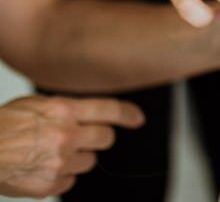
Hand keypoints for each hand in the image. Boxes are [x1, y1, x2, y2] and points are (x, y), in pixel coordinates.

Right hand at [0, 95, 144, 197]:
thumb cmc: (1, 127)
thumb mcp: (35, 104)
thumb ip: (65, 108)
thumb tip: (87, 112)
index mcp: (63, 111)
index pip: (108, 110)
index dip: (127, 114)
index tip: (137, 119)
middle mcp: (66, 135)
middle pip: (105, 138)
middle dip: (98, 138)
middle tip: (82, 138)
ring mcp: (60, 162)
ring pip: (89, 161)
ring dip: (77, 157)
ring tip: (51, 152)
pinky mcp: (51, 184)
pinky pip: (70, 180)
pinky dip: (61, 175)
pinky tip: (42, 166)